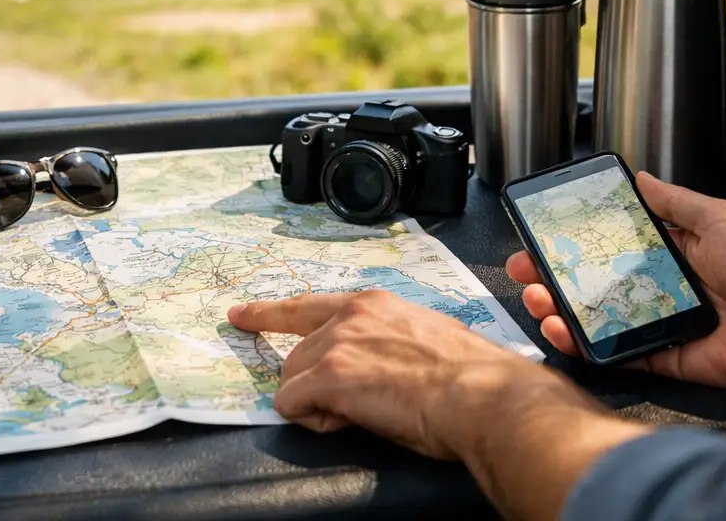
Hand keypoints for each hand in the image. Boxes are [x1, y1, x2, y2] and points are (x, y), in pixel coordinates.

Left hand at [231, 291, 650, 520]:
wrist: (485, 396)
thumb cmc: (472, 377)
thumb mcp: (427, 339)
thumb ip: (393, 341)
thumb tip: (389, 364)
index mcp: (374, 304)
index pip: (308, 304)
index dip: (269, 313)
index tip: (240, 314)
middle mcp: (350, 316)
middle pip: (296, 353)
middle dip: (312, 384)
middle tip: (352, 407)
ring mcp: (337, 344)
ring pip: (290, 379)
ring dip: (317, 403)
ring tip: (360, 414)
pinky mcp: (331, 377)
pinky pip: (291, 405)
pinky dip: (314, 421)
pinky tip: (348, 421)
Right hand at [506, 172, 725, 389]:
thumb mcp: (719, 218)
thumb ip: (675, 202)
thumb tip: (643, 179)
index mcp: (671, 253)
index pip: (610, 245)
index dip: (575, 242)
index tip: (544, 236)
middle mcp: (660, 287)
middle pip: (594, 283)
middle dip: (554, 276)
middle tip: (526, 271)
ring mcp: (659, 323)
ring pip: (597, 318)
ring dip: (561, 309)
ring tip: (538, 299)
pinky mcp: (665, 356)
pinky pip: (619, 353)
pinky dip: (588, 346)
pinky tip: (564, 332)